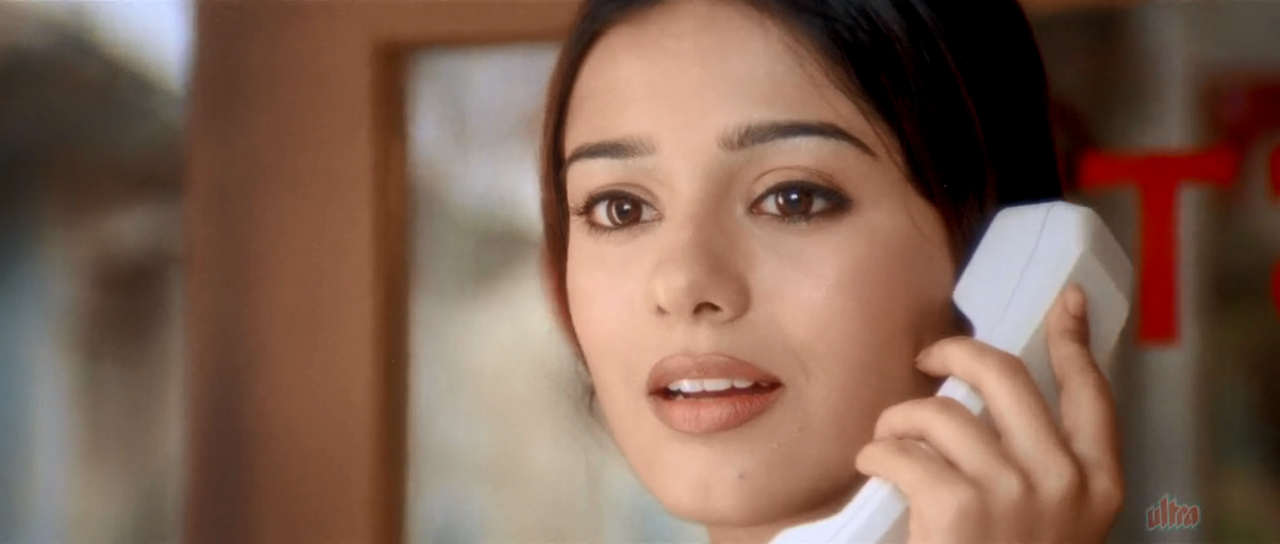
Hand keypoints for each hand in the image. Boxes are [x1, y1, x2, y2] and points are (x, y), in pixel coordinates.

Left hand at [855, 283, 1124, 543]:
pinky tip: (874, 468)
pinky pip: (900, 449)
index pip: (1092, 394)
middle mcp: (1064, 483)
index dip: (1076, 341)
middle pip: (1005, 376)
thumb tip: (997, 404)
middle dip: (955, 353)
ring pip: (940, 411)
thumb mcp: (1047, 522)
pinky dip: (875, 453)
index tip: (1066, 303)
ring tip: (887, 443)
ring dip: (899, 419)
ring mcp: (1015, 492)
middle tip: (927, 360)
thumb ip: (1038, 468)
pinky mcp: (960, 507)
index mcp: (1097, 486)